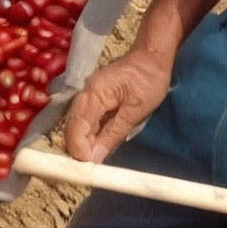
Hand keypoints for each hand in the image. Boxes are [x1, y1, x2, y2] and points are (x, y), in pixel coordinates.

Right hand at [65, 48, 170, 164]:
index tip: (90, 170)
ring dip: (85, 144)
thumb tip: (95, 158)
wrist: (153, 56)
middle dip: (79, 150)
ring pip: (78, 125)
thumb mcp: (135, 111)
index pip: (76, 128)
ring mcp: (88, 96)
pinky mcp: (95, 98)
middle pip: (73, 128)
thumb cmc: (149, 80)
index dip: (79, 151)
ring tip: (97, 162)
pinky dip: (91, 135)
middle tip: (93, 171)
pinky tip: (99, 146)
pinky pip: (87, 120)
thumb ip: (112, 134)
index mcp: (92, 95)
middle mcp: (84, 95)